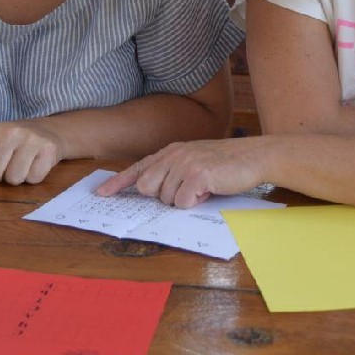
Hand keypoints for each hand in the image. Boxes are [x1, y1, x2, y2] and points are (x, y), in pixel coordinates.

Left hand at [0, 120, 65, 203]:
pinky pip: (32, 179)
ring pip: (13, 179)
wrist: (50, 131)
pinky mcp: (47, 150)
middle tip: (7, 163)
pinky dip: (32, 177)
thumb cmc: (14, 141)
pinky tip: (34, 164)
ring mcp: (30, 140)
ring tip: (22, 163)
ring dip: (16, 177)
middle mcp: (9, 132)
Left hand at [95, 138, 265, 208]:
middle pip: (147, 188)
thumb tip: (153, 191)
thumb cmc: (225, 163)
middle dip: (165, 196)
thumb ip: (172, 171)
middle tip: (188, 191)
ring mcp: (185, 163)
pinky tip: (209, 191)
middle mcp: (174, 155)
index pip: (138, 168)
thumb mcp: (193, 161)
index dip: (118, 182)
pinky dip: (195, 203)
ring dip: (184, 200)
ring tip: (203, 189)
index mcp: (171, 151)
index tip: (102, 193)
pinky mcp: (197, 175)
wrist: (253, 156)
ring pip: (166, 198)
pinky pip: (182, 202)